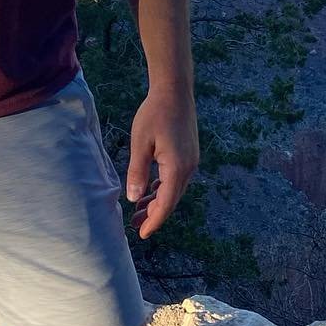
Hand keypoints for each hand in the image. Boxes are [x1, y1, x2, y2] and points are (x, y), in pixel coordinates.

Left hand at [126, 86, 198, 239]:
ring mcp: (191, 160)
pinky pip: (176, 178)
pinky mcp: (189, 153)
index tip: (142, 235)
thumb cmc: (154, 113)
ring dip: (158, 201)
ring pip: (174, 190)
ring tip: (139, 210)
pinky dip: (163, 187)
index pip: (165, 204)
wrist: (174, 90)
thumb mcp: (140, 143)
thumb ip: (137, 172)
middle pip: (171, 200)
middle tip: (135, 224)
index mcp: (177, 168)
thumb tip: (134, 198)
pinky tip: (150, 189)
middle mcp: (188, 168)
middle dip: (154, 214)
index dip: (154, 221)